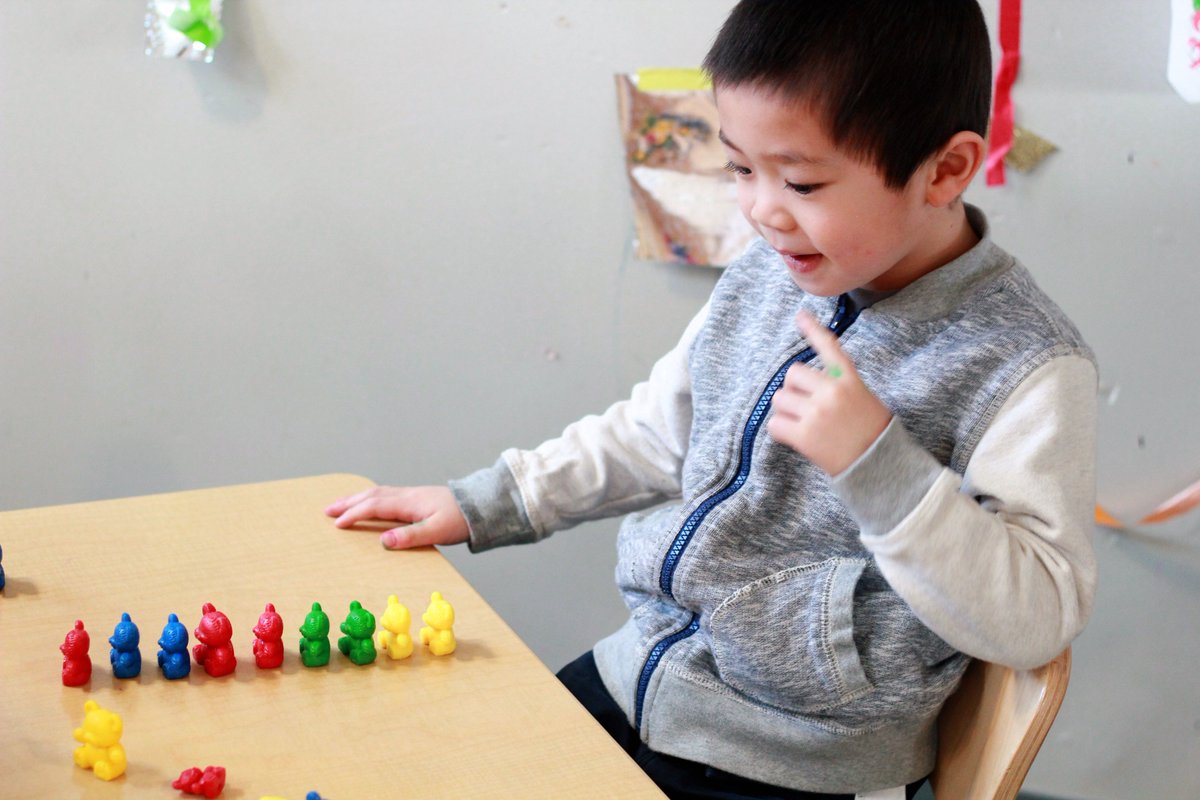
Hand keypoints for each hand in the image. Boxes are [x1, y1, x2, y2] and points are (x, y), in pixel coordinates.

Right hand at [324, 485, 468, 549]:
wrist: (480, 506)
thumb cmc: (460, 520)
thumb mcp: (437, 531)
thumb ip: (411, 536)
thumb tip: (384, 541)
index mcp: (409, 503)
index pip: (374, 507)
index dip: (355, 515)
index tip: (338, 524)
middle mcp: (406, 495)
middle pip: (371, 496)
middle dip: (348, 503)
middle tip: (327, 511)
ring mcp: (410, 495)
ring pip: (377, 493)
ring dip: (356, 499)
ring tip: (340, 505)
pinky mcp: (415, 498)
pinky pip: (385, 495)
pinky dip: (370, 498)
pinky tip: (368, 502)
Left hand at [766, 311, 891, 475]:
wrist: (879, 466)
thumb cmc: (871, 432)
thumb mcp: (862, 397)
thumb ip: (838, 383)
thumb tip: (807, 379)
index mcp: (848, 379)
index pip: (828, 348)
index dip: (813, 330)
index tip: (800, 315)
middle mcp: (831, 392)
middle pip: (791, 375)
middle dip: (793, 389)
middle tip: (805, 405)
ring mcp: (816, 413)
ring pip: (779, 399)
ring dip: (785, 410)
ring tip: (802, 422)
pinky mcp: (804, 436)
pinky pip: (775, 425)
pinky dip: (780, 431)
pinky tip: (795, 437)